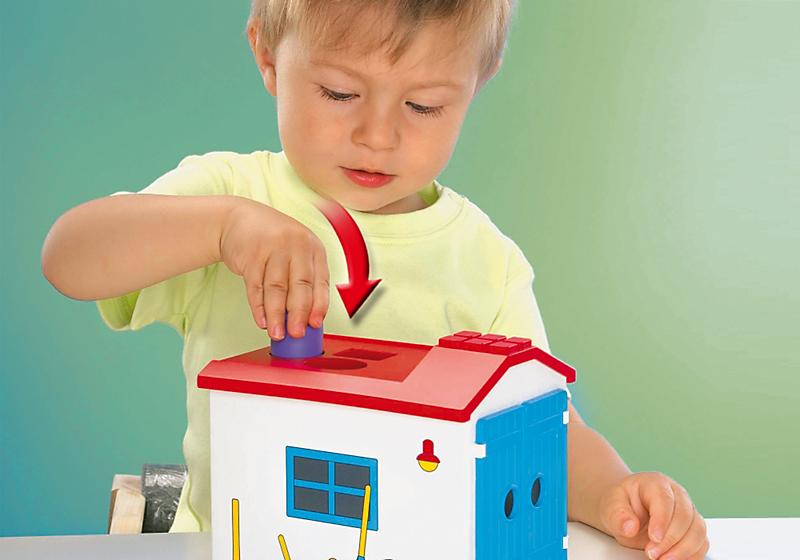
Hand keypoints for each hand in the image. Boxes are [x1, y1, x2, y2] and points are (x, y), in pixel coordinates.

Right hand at [219, 198, 329, 338]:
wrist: (238, 219)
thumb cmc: (272, 240)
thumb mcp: (296, 251)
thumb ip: (303, 279)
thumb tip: (306, 317)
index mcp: (313, 247)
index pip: (320, 281)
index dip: (319, 305)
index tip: (315, 324)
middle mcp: (296, 245)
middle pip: (300, 285)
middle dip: (298, 314)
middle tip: (296, 334)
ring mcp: (272, 248)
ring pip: (276, 289)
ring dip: (276, 315)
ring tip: (277, 333)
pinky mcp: (250, 255)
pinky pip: (255, 287)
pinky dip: (258, 307)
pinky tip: (262, 319)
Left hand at [598, 472, 708, 559]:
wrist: (627, 509)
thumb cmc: (621, 504)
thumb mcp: (611, 505)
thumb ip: (618, 515)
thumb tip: (630, 527)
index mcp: (656, 483)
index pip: (665, 499)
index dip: (662, 520)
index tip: (654, 538)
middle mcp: (677, 495)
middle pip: (685, 516)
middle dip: (670, 539)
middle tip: (652, 553)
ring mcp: (688, 511)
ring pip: (698, 530)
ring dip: (683, 549)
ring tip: (662, 559)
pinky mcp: (693, 528)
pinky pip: (702, 543)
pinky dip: (692, 554)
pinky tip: (675, 559)